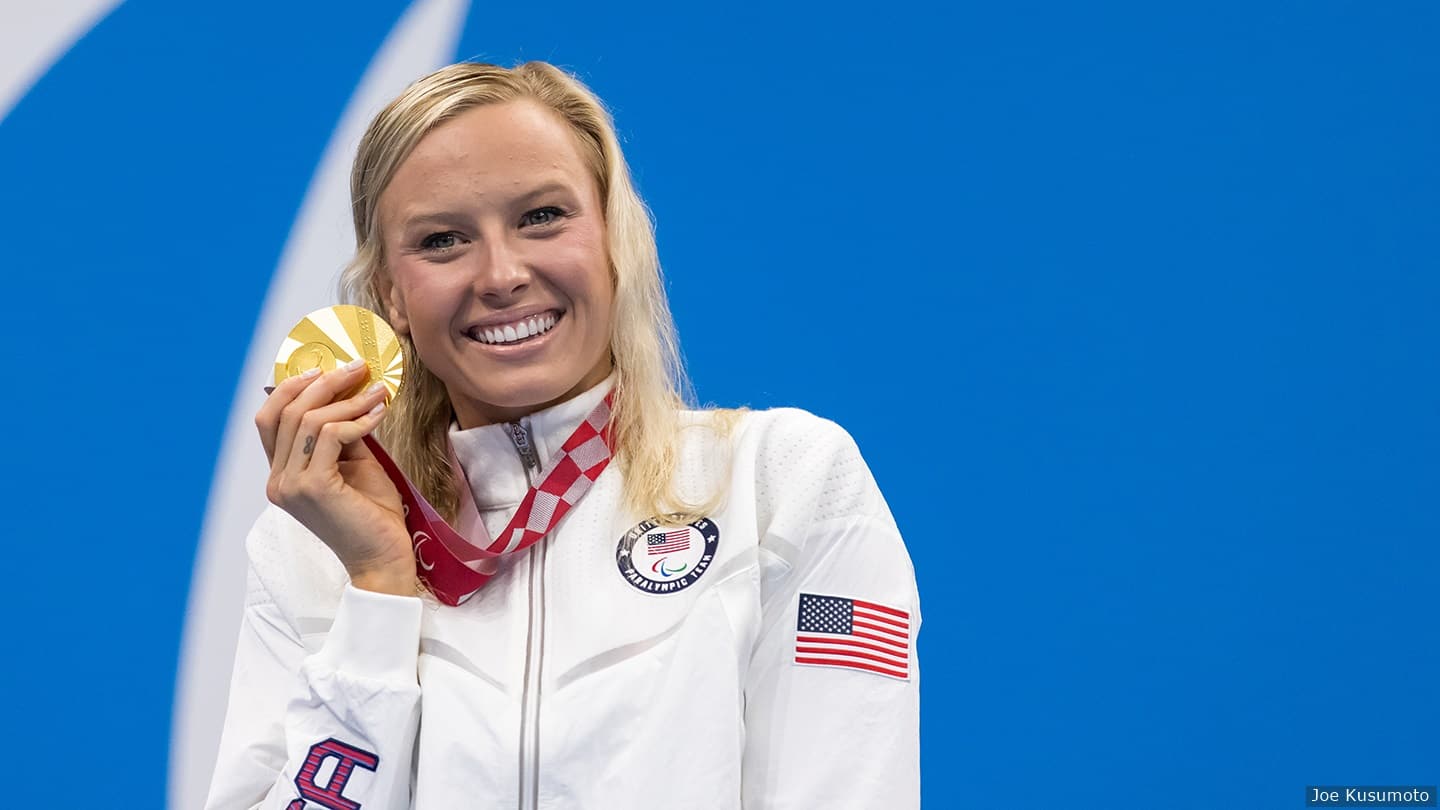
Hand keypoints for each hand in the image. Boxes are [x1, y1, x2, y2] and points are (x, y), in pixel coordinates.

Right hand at [255, 360, 415, 595]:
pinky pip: (332, 435)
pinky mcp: (313, 488)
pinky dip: (357, 420)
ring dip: (347, 399)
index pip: (269, 419)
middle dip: (324, 383)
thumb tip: (348, 392)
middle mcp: (278, 481)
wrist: (384, 557)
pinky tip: (378, 415)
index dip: (292, 388)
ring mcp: (291, 485)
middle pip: (287, 412)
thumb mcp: (354, 463)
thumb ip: (342, 432)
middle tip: (357, 368)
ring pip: (309, 420)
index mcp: (281, 475)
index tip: (324, 369)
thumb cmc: (372, 514)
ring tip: (377, 392)